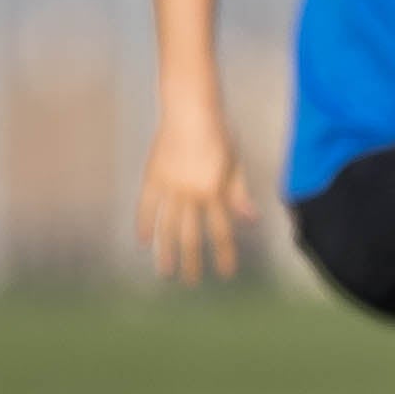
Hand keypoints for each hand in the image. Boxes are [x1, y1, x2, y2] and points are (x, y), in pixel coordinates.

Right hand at [139, 99, 255, 280]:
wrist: (191, 111)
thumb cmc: (219, 135)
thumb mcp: (235, 164)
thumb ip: (239, 194)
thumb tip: (250, 221)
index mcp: (216, 191)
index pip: (222, 231)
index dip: (224, 254)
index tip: (225, 273)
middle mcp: (192, 193)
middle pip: (192, 235)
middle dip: (193, 261)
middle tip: (190, 282)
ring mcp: (170, 186)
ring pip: (167, 226)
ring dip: (166, 251)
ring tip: (165, 272)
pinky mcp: (153, 177)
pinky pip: (146, 206)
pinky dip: (145, 224)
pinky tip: (143, 242)